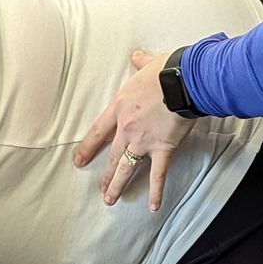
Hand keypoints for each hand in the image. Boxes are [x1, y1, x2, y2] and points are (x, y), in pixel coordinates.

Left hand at [74, 49, 191, 211]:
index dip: (87, 148)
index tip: (78, 161)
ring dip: (118, 185)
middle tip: (100, 189)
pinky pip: (157, 175)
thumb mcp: (148, 63)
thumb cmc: (167, 70)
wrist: (184, 81)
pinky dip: (156, 192)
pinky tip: (152, 207)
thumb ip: (139, 62)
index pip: (98, 132)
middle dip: (105, 175)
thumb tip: (136, 56)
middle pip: (111, 156)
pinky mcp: (163, 149)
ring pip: (126, 168)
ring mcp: (143, 141)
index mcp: (120, 108)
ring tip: (111, 200)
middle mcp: (127, 128)